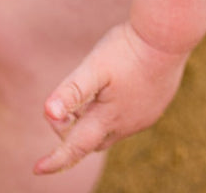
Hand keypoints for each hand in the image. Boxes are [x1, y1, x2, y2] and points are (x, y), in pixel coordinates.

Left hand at [34, 21, 188, 175]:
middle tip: (65, 108)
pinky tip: (118, 87)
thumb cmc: (128, 49)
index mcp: (108, 119)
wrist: (168, 36)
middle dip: (75, 131)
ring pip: (112, 129)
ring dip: (96, 119)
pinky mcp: (156, 105)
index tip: (37, 169)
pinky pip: (130, 117)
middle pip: (92, 140)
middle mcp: (126, 125)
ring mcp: (144, 117)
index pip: (76, 148)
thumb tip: (48, 113)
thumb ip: (72, 90)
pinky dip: (116, 111)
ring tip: (92, 92)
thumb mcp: (95, 66)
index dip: (56, 160)